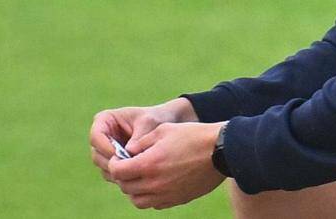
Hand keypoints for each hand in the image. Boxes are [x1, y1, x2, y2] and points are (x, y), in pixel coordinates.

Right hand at [89, 98, 196, 182]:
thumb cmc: (154, 119)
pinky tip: (136, 177)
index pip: (96, 136)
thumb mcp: (148, 123)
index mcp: (104, 120)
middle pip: (96, 154)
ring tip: (134, 174)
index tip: (121, 156)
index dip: (105, 148)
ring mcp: (105, 151)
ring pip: (103, 167)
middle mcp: (101, 136)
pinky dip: (121, 178)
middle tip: (128, 170)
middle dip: (111, 163)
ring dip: (116, 173)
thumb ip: (139, 136)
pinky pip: (111, 174)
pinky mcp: (113, 163)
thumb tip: (128, 152)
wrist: (162, 126)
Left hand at [109, 121, 225, 209]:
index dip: (114, 164)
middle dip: (122, 176)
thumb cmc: (192, 136)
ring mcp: (167, 194)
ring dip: (133, 189)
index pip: (117, 171)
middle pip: (125, 187)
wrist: (221, 151)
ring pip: (137, 200)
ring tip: (139, 176)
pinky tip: (154, 183)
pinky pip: (154, 204)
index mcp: (149, 164)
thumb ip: (140, 143)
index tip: (118, 158)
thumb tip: (127, 152)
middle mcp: (156, 183)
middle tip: (126, 166)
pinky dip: (148, 196)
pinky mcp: (177, 200)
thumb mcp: (162, 131)